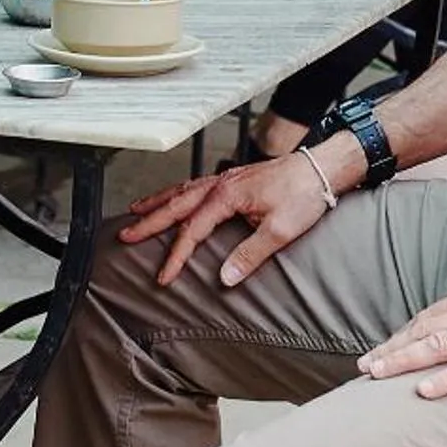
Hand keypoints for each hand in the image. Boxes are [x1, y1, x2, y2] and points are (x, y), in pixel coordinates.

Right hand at [121, 149, 338, 287]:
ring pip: (182, 191)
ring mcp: (226, 179)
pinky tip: (175, 198)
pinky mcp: (234, 179)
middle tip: (126, 235)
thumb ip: (250, 255)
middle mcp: (220, 184)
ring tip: (138, 211)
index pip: (192, 230)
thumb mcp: (280, 231)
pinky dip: (178, 193)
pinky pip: (195, 185)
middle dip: (149, 222)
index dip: (176, 255)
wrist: (321, 168)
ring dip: (158, 203)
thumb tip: (225, 277)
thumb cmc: (304, 194)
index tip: (164, 276)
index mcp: (227, 196)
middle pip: (176, 206)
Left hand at [358, 264, 446, 397]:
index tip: (385, 346)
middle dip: (392, 349)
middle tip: (365, 366)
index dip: (405, 333)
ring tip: (377, 375)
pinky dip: (444, 380)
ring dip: (403, 361)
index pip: (431, 315)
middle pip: (423, 331)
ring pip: (437, 348)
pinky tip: (423, 391)